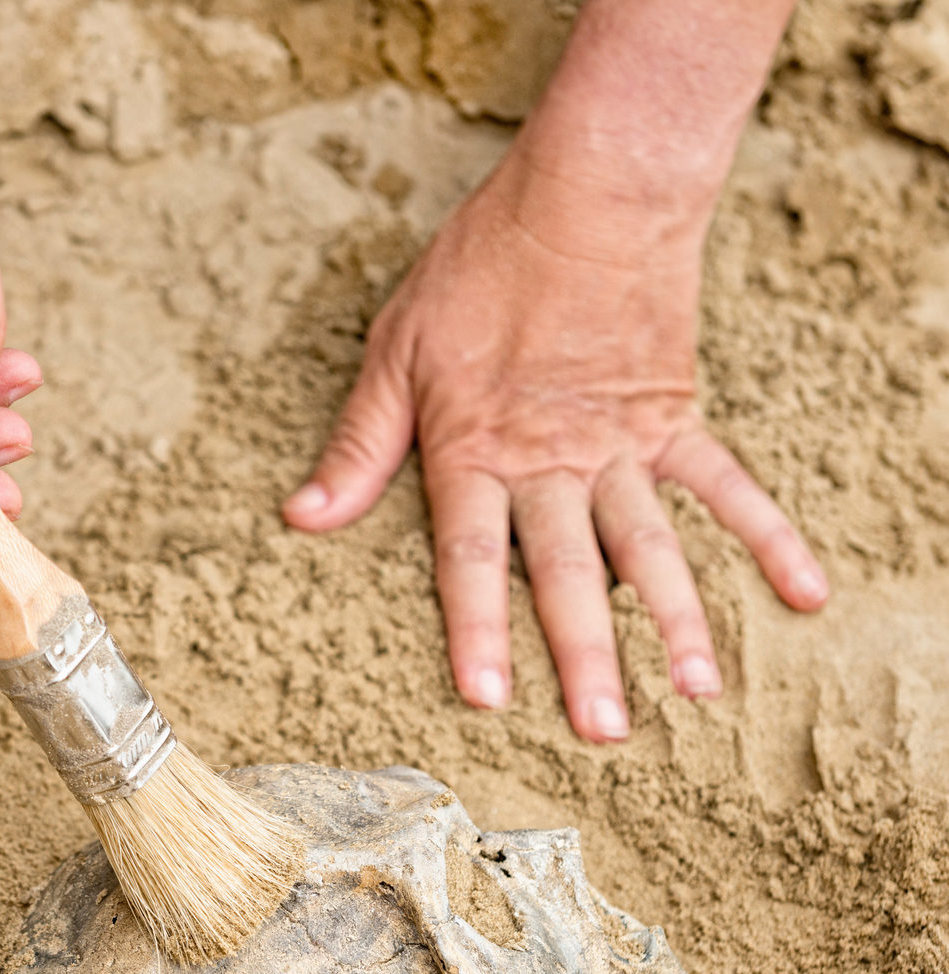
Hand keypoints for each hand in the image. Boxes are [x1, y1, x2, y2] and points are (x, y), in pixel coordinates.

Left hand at [283, 149, 828, 741]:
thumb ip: (360, 443)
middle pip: (568, 570)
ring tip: (696, 691)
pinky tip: (803, 592)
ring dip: (675, 618)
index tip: (489, 698)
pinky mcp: (673, 416)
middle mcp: (549, 460)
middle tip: (605, 731)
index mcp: (474, 448)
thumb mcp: (396, 349)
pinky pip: (726, 485)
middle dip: (585, 654)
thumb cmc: (479, 269)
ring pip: (650, 545)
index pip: (471, 555)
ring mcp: (619, 443)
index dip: (476, 628)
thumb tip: (303, 515)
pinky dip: (767, 536)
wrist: (585, 197)